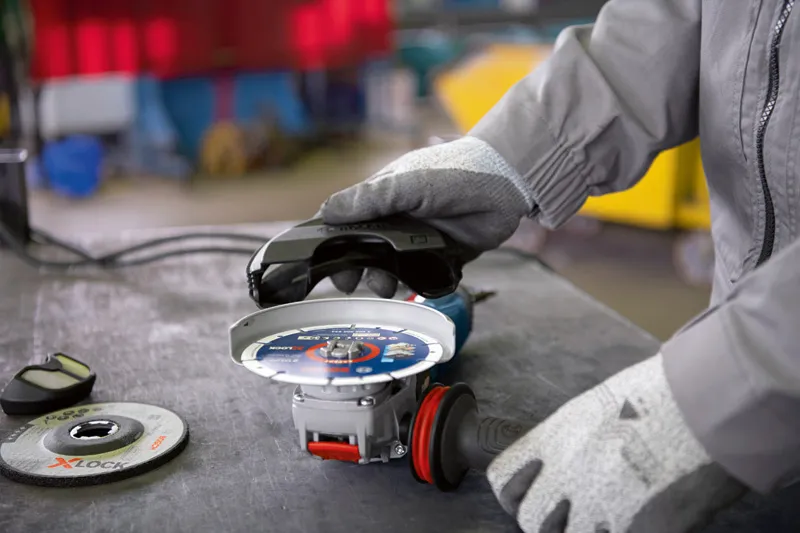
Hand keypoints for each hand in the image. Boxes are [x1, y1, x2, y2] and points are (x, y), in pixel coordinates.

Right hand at [319, 136, 534, 296]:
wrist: (509, 182)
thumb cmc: (456, 171)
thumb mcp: (408, 183)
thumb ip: (370, 200)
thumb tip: (326, 213)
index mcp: (384, 197)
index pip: (347, 222)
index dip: (333, 242)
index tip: (324, 263)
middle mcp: (399, 219)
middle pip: (367, 251)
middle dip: (359, 268)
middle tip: (356, 283)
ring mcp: (421, 238)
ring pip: (393, 267)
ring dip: (387, 279)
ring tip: (389, 285)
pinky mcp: (444, 255)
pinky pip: (423, 275)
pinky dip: (418, 283)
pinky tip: (418, 283)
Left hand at [487, 354, 745, 532]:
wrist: (710, 405)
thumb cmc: (661, 394)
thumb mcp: (599, 405)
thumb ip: (574, 438)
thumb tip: (569, 458)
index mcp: (555, 437)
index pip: (504, 480)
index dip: (515, 495)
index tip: (531, 498)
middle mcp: (569, 473)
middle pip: (530, 520)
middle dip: (547, 523)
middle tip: (572, 517)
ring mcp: (601, 505)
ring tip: (605, 522)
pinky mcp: (637, 531)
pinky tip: (639, 523)